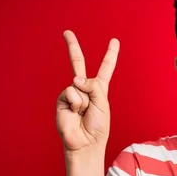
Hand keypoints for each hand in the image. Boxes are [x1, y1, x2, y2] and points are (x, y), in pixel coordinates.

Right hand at [56, 30, 119, 151]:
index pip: (105, 68)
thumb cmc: (97, 126)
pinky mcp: (62, 100)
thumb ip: (93, 86)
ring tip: (83, 112)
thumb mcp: (102, 103)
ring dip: (84, 100)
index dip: (110, 54)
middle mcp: (84, 88)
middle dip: (72, 47)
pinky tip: (75, 113)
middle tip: (66, 32)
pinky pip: (71, 92)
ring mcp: (72, 93)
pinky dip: (76, 103)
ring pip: (79, 84)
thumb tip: (76, 78)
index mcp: (99, 89)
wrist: (85, 143)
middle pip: (78, 64)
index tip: (114, 41)